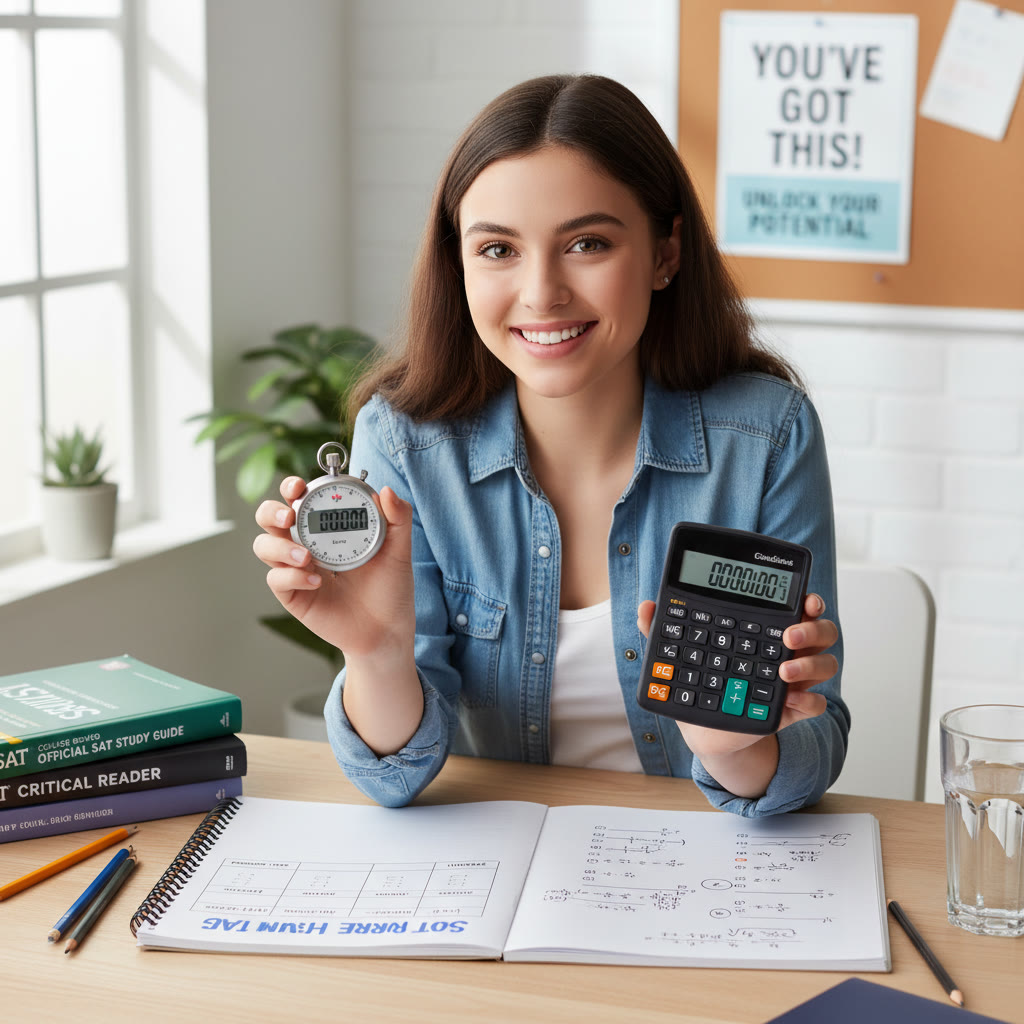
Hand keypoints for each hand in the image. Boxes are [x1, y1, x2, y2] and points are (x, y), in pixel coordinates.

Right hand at [253, 477, 415, 661]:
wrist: (388, 629)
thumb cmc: (391, 587)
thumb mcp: (399, 550)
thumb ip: (398, 518)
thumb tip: (385, 490)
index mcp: (328, 527)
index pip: (300, 499)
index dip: (291, 487)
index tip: (299, 486)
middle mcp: (307, 544)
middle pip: (269, 518)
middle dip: (271, 511)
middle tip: (289, 516)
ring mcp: (297, 570)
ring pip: (264, 546)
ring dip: (279, 546)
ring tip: (305, 556)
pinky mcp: (294, 595)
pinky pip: (277, 579)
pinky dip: (293, 576)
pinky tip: (317, 581)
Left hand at [636, 593, 837, 761]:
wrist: (706, 728)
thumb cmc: (701, 680)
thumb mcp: (683, 654)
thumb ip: (665, 629)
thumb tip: (646, 606)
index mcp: (766, 628)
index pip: (796, 607)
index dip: (808, 600)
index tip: (806, 598)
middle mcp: (788, 650)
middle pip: (822, 631)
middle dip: (813, 628)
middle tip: (789, 634)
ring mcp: (793, 680)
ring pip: (825, 664)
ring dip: (810, 664)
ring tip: (783, 670)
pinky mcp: (791, 709)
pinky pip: (816, 704)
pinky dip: (809, 701)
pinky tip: (792, 700)